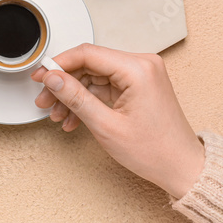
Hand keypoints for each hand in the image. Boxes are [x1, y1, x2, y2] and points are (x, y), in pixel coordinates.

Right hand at [31, 44, 204, 198]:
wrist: (181, 168)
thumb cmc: (156, 151)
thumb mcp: (106, 126)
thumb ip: (76, 97)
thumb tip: (53, 78)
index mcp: (138, 69)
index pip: (87, 53)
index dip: (58, 64)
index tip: (41, 75)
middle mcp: (142, 65)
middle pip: (89, 64)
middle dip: (64, 84)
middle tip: (44, 99)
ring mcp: (141, 75)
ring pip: (94, 77)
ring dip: (73, 96)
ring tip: (57, 114)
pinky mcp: (138, 86)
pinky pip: (105, 86)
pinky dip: (88, 101)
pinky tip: (74, 118)